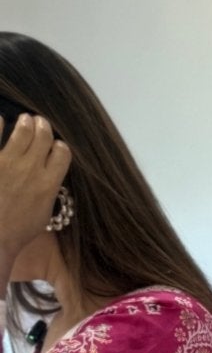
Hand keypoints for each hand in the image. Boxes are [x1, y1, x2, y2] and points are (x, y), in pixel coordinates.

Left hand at [0, 111, 69, 265]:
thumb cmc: (17, 231)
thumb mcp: (43, 215)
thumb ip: (47, 192)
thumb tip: (48, 180)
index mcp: (48, 184)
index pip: (63, 153)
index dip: (60, 147)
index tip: (55, 149)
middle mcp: (32, 168)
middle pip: (44, 136)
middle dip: (44, 128)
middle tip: (40, 124)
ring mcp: (9, 161)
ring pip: (24, 129)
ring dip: (26, 122)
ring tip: (25, 120)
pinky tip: (0, 120)